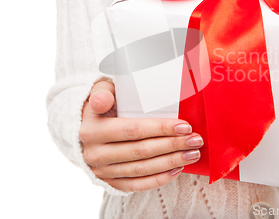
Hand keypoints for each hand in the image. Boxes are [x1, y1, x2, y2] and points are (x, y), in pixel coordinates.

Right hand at [79, 80, 203, 191]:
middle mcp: (95, 153)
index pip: (133, 130)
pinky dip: (159, 179)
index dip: (160, 129)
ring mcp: (101, 170)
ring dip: (171, 162)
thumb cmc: (102, 106)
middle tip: (196, 140)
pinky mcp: (109, 181)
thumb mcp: (99, 92)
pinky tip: (177, 169)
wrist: (82, 130)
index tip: (185, 126)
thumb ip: (102, 93)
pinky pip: (136, 185)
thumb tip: (103, 101)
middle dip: (173, 145)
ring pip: (142, 169)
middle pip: (141, 151)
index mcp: (93, 129)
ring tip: (193, 154)